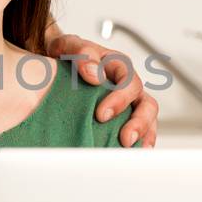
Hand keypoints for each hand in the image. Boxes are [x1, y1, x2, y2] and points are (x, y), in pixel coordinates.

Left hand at [46, 31, 159, 147]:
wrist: (53, 63)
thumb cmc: (64, 54)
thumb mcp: (68, 46)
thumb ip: (81, 53)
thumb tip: (95, 75)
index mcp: (117, 65)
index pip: (129, 81)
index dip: (120, 99)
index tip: (101, 115)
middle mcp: (127, 85)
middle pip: (146, 104)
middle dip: (139, 123)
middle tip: (124, 138)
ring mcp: (128, 103)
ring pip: (147, 120)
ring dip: (143, 136)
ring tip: (131, 150)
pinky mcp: (122, 119)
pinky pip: (139, 132)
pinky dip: (137, 144)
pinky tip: (129, 155)